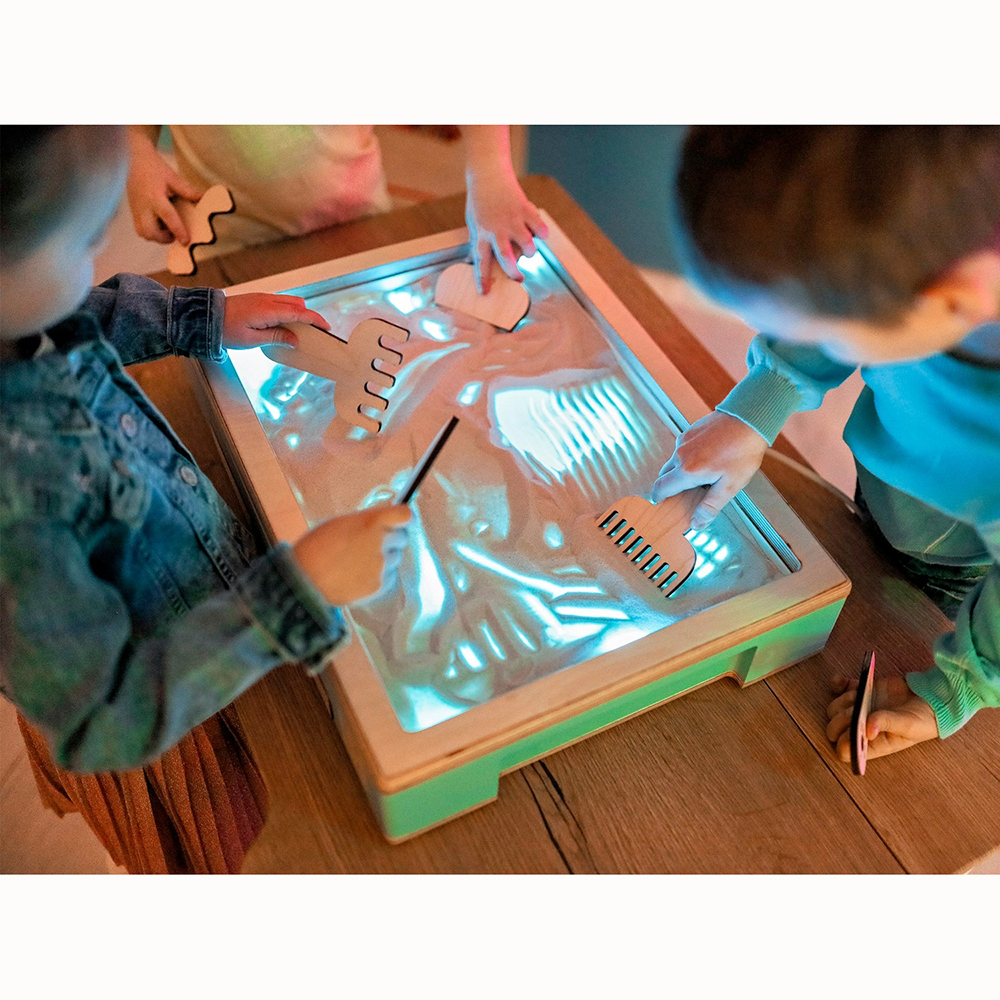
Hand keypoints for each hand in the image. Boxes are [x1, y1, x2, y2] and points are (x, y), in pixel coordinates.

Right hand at [126, 129, 205, 244]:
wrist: (135, 160)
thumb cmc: (155, 168)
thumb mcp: (173, 178)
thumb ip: (187, 191)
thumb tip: (203, 199)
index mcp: (155, 197)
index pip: (167, 216)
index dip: (178, 230)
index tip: (186, 241)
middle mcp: (143, 206)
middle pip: (149, 232)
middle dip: (163, 238)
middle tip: (174, 234)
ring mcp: (136, 210)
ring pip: (143, 233)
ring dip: (156, 236)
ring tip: (166, 228)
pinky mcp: (133, 211)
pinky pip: (140, 228)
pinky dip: (150, 231)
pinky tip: (159, 223)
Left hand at [222, 293, 330, 350]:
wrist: (206, 318)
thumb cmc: (226, 330)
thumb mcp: (253, 340)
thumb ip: (277, 338)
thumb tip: (295, 340)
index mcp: (268, 310)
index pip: (300, 313)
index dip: (315, 320)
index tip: (326, 328)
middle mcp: (268, 300)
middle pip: (298, 304)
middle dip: (309, 316)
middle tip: (315, 331)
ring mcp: (262, 297)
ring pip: (289, 301)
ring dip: (298, 313)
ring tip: (300, 329)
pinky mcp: (258, 299)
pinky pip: (280, 302)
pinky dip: (288, 311)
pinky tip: (285, 323)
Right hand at [293, 506, 411, 605]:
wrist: (304, 581)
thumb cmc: (317, 548)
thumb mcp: (340, 523)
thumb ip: (367, 522)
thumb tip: (385, 523)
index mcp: (371, 522)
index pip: (405, 515)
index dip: (403, 518)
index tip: (400, 521)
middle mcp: (381, 543)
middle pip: (402, 537)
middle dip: (390, 539)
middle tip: (370, 544)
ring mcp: (382, 566)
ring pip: (394, 558)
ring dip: (383, 558)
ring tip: (357, 563)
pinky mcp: (379, 586)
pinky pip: (388, 577)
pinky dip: (378, 576)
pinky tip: (357, 576)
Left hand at [465, 167, 547, 293]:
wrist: (488, 174)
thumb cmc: (480, 201)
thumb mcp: (473, 223)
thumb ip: (477, 242)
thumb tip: (474, 262)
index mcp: (481, 234)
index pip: (481, 261)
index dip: (483, 278)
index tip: (485, 292)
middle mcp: (497, 229)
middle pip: (506, 257)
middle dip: (513, 271)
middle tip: (518, 279)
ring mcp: (513, 220)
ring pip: (528, 245)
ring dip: (530, 252)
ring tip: (528, 251)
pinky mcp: (526, 209)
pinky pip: (540, 228)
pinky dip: (542, 233)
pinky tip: (539, 233)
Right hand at [652, 411, 768, 530]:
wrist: (749, 419)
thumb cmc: (742, 452)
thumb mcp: (730, 486)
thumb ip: (710, 506)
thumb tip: (696, 524)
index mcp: (687, 471)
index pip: (661, 488)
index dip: (658, 498)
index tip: (661, 502)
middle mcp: (680, 455)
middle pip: (665, 475)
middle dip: (671, 486)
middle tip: (687, 493)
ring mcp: (684, 440)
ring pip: (674, 461)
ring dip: (682, 471)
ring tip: (704, 474)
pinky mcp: (690, 431)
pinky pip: (683, 449)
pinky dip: (689, 457)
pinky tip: (709, 457)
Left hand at [826, 672, 939, 762]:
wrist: (931, 698)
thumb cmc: (923, 720)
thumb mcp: (908, 726)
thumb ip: (887, 724)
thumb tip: (867, 731)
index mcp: (872, 744)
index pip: (845, 750)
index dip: (843, 741)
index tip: (853, 730)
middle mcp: (861, 729)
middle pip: (834, 728)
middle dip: (841, 719)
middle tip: (856, 710)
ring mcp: (859, 709)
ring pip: (834, 708)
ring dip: (841, 701)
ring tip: (858, 695)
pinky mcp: (861, 691)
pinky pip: (839, 688)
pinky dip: (838, 684)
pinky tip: (844, 682)